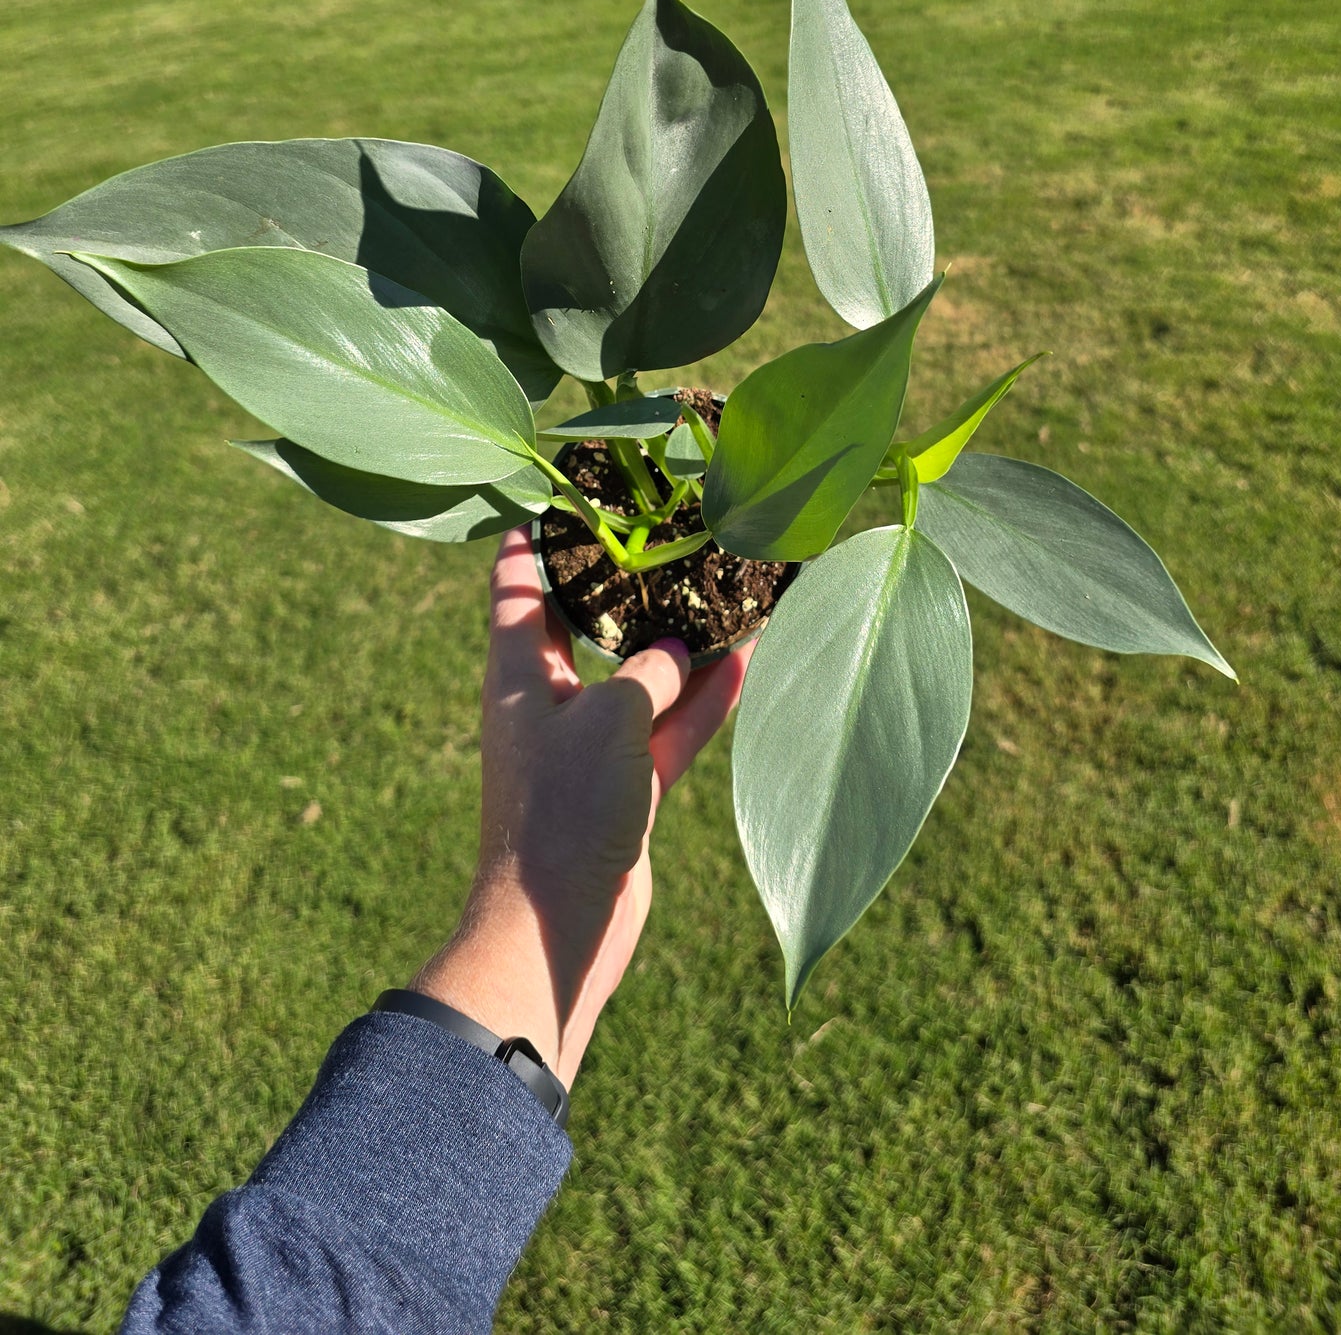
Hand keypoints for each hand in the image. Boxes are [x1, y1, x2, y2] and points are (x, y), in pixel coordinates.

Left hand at [410, 526, 750, 1086]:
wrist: (556, 930)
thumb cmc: (563, 812)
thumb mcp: (609, 718)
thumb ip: (646, 671)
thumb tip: (677, 649)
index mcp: (517, 672)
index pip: (518, 581)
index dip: (540, 531)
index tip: (571, 484)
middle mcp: (549, 701)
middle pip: (588, 621)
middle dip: (629, 580)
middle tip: (673, 527)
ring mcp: (590, 745)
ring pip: (642, 674)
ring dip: (683, 640)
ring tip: (730, 588)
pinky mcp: (627, 788)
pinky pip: (671, 728)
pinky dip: (705, 700)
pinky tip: (748, 661)